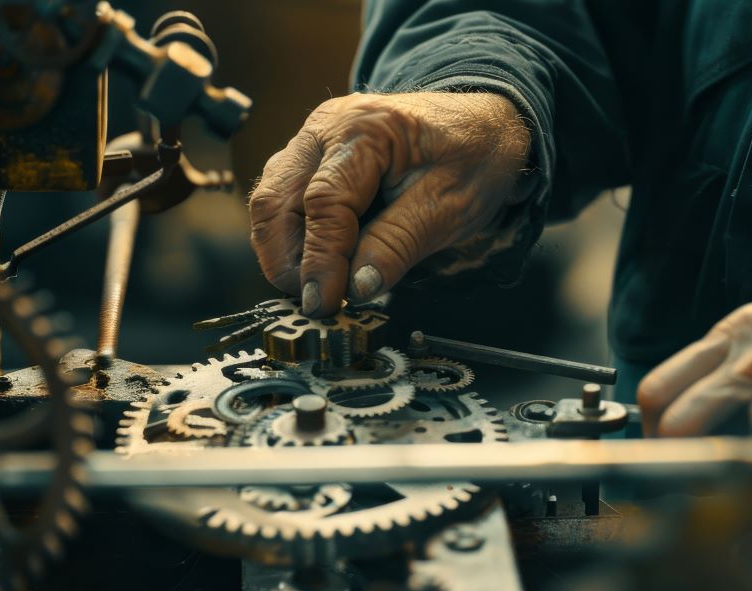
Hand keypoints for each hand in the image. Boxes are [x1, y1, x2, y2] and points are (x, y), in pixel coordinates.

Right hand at [248, 92, 530, 315]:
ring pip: (270, 203)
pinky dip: (291, 239)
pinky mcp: (308, 159)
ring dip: (283, 253)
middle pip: (277, 200)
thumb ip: (400, 244)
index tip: (323, 303)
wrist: (481, 126)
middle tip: (316, 303)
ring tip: (318, 288)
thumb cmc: (471, 158)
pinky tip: (319, 265)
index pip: (323, 201)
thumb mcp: (451, 206)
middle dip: (287, 261)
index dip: (320, 259)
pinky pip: (281, 202)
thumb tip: (358, 287)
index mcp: (366, 128)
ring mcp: (311, 141)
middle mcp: (326, 127)